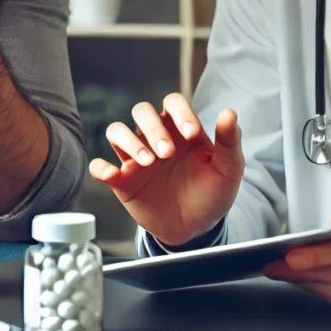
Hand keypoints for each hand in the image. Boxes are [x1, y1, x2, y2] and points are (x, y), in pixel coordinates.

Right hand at [89, 93, 243, 246]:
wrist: (197, 228)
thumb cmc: (212, 193)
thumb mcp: (228, 169)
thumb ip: (229, 141)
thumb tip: (229, 112)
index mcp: (181, 128)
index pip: (173, 102)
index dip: (180, 112)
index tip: (191, 134)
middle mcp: (156, 137)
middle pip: (142, 111)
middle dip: (152, 128)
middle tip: (168, 153)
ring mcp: (136, 157)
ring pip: (116, 130)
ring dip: (129, 142)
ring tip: (148, 162)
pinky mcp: (122, 180)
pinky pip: (100, 166)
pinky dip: (101, 168)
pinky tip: (113, 175)